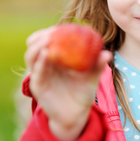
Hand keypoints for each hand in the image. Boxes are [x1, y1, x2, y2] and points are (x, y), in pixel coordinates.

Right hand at [25, 26, 112, 140]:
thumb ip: (98, 65)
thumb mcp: (92, 77)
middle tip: (53, 31)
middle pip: (36, 44)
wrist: (76, 114)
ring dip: (38, 45)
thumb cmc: (83, 92)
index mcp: (57, 58)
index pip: (49, 39)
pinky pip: (36, 71)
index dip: (52, 31)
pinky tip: (46, 53)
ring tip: (48, 39)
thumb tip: (107, 53)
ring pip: (32, 55)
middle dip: (42, 35)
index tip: (62, 26)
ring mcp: (40, 74)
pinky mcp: (37, 86)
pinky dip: (40, 61)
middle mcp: (45, 64)